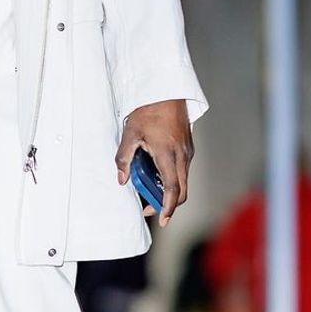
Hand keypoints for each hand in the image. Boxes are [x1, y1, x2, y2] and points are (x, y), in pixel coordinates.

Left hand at [115, 99, 192, 227]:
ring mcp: (188, 152)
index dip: (168, 207)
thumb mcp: (130, 133)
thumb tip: (122, 180)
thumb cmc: (148, 109)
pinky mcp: (188, 147)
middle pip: (182, 190)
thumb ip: (124, 158)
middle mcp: (183, 156)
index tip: (163, 220)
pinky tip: (157, 176)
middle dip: (169, 205)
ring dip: (170, 192)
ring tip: (150, 192)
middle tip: (150, 209)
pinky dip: (173, 180)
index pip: (173, 189)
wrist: (166, 90)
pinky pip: (183, 170)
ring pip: (184, 181)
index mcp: (168, 154)